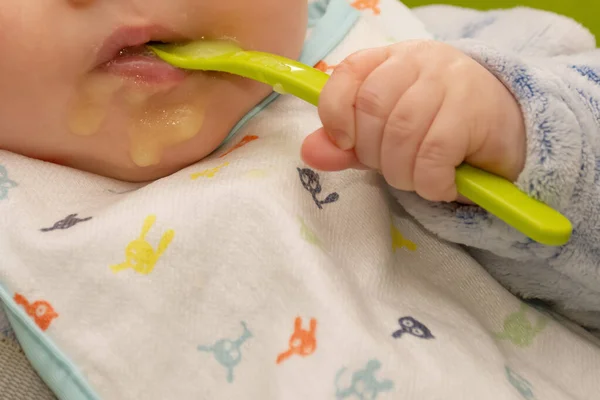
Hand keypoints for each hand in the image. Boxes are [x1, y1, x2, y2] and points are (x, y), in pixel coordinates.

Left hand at [302, 41, 526, 201]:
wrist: (506, 128)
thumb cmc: (436, 129)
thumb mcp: (384, 136)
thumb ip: (346, 144)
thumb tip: (309, 152)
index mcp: (389, 60)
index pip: (348, 72)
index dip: (336, 111)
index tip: (344, 142)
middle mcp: (419, 61)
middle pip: (373, 108)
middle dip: (374, 154)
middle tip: (393, 167)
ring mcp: (450, 80)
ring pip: (403, 133)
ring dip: (402, 173)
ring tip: (417, 179)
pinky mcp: (476, 109)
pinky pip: (434, 155)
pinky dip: (430, 183)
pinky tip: (441, 186)